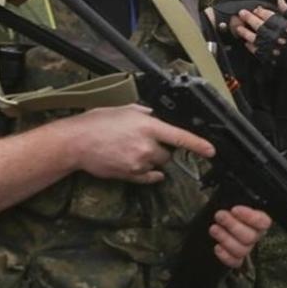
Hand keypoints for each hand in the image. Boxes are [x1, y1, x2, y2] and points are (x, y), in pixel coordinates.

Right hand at [63, 104, 213, 183]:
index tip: (211, 151)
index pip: (179, 137)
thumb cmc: (98, 122)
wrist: (75, 143)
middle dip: (162, 149)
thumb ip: (145, 114)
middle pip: (168, 154)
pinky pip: (149, 178)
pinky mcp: (130, 175)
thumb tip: (157, 117)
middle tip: (144, 141)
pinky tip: (138, 164)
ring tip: (131, 150)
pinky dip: (149, 173)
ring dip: (151, 159)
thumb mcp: (125, 110)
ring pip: (157, 165)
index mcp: (148, 127)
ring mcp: (139, 163)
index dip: (197, 144)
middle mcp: (147, 146)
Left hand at [210, 205, 271, 266]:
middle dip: (233, 226)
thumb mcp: (231, 199)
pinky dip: (226, 256)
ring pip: (242, 250)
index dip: (250, 217)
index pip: (263, 221)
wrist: (215, 219)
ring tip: (213, 229)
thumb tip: (233, 199)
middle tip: (219, 215)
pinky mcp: (236, 258)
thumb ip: (236, 199)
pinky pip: (235, 262)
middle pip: (251, 237)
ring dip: (226, 239)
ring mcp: (246, 247)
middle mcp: (255, 234)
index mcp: (258, 219)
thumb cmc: (226, 208)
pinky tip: (217, 247)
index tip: (234, 209)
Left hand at [228, 0, 286, 73]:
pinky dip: (251, 46)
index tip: (256, 9)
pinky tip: (247, 43)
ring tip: (239, 28)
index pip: (266, 15)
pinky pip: (256, 51)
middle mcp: (273, 35)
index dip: (260, 11)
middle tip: (242, 13)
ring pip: (253, 38)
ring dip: (245, 32)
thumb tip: (280, 0)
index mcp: (281, 24)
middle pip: (257, 24)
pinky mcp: (269, 57)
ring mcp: (270, 46)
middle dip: (248, 18)